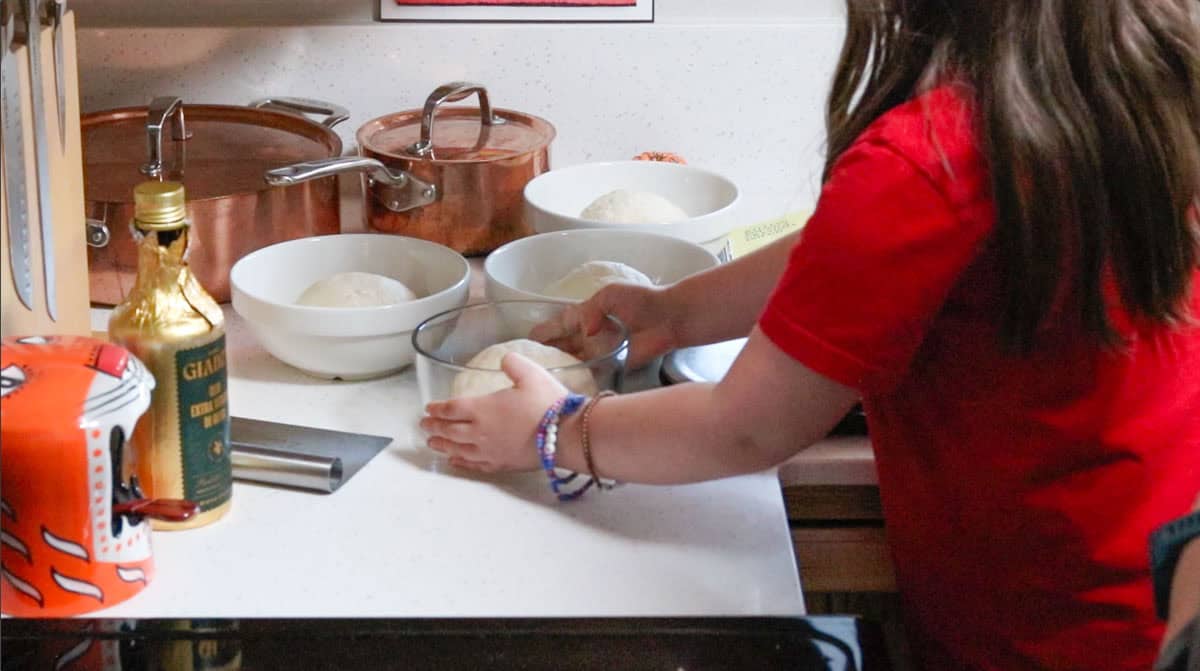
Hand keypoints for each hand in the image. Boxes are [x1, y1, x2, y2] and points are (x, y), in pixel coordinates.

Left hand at [421, 352, 567, 471]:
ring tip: (432, 444)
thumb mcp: (531, 374)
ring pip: (458, 449)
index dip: (438, 409)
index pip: (452, 409)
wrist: (565, 435)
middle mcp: (480, 432)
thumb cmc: (548, 403)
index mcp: (483, 409)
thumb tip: (505, 359)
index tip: (428, 408)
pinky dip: (461, 462)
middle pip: (450, 431)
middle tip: (424, 426)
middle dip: (435, 428)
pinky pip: (474, 465)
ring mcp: (490, 450)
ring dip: (443, 446)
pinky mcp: (501, 464)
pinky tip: (456, 462)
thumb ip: (514, 364)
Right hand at [532, 283, 680, 368]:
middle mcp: (589, 335)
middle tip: (527, 363)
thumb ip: (591, 310)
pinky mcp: (610, 366)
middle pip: (562, 345)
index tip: (527, 339)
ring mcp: (599, 352)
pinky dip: (577, 378)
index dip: (544, 331)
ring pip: (572, 361)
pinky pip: (589, 373)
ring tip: (538, 377)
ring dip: (558, 367)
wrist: (668, 319)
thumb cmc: (641, 301)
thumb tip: (585, 332)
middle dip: (546, 352)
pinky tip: (561, 386)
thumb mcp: (610, 294)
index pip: (560, 324)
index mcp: (587, 315)